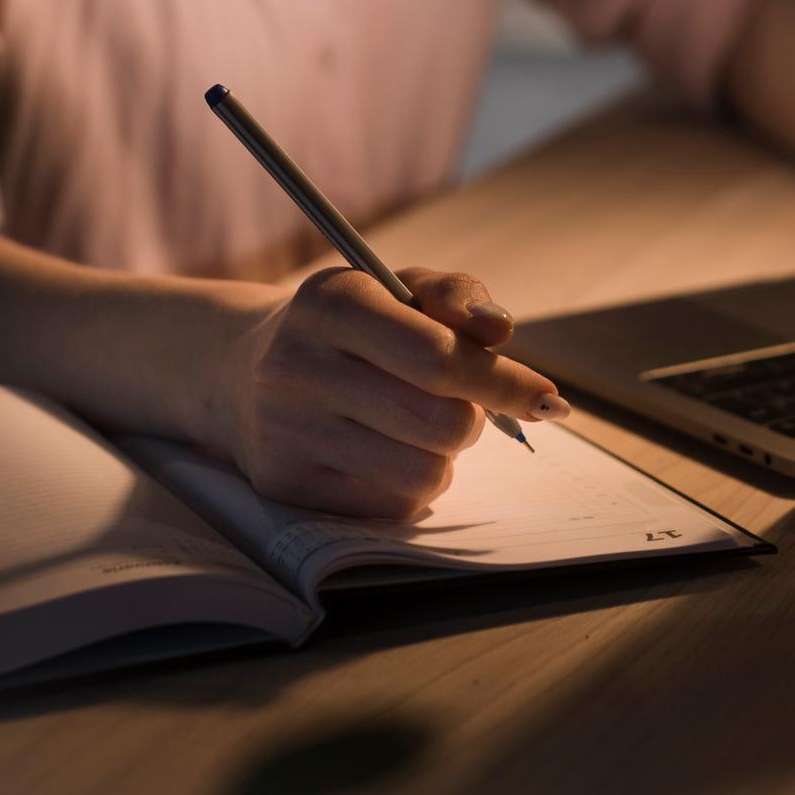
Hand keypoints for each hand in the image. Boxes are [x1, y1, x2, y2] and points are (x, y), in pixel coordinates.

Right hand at [225, 267, 568, 519]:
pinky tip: (384, 452)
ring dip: (444, 455)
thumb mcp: (400, 290)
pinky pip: (392, 504)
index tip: (547, 398)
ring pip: (422, 472)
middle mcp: (298, 365)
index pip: (437, 356)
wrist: (247, 372)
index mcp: (332, 302)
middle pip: (439, 421)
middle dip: (473, 418)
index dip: (503, 381)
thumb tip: (500, 331)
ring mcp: (287, 430)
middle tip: (463, 405)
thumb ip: (458, 297)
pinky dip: (410, 483)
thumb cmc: (353, 327)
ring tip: (418, 427)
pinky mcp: (287, 484)